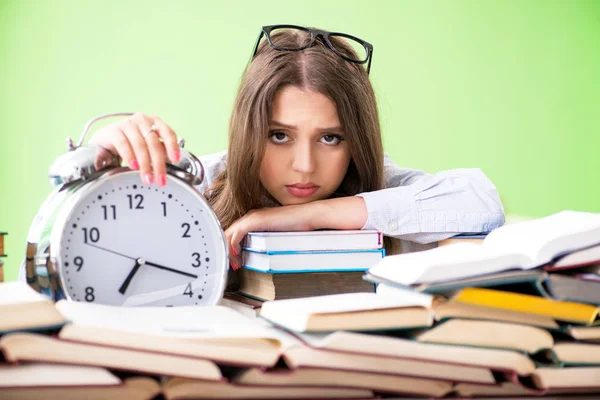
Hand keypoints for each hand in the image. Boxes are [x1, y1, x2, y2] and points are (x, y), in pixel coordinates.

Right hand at [89, 112, 179, 185]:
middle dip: (158, 164)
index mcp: (154, 122)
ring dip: (145, 164)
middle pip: (154, 143)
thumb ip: (160, 151)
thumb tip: (172, 164)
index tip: (175, 159)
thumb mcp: (148, 146)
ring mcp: (127, 124)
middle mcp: (142, 120)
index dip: (173, 146)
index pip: (167, 132)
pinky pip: (123, 144)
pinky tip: (134, 166)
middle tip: (160, 180)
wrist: (105, 140)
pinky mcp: (113, 131)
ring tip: (148, 178)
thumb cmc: (131, 143)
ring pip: (140, 145)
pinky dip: (129, 156)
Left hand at [225, 196, 367, 269]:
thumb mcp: (279, 237)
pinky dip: (233, 245)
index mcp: (255, 220)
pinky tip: (236, 257)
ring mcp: (253, 217)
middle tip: (231, 267)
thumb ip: (268, 243)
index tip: (234, 264)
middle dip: (226, 251)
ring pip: (229, 234)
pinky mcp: (256, 220)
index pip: (234, 234)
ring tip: (234, 265)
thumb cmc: (299, 227)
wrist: (310, 216)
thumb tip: (262, 258)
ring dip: (228, 251)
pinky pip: (237, 233)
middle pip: (228, 234)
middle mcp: (251, 217)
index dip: (229, 249)